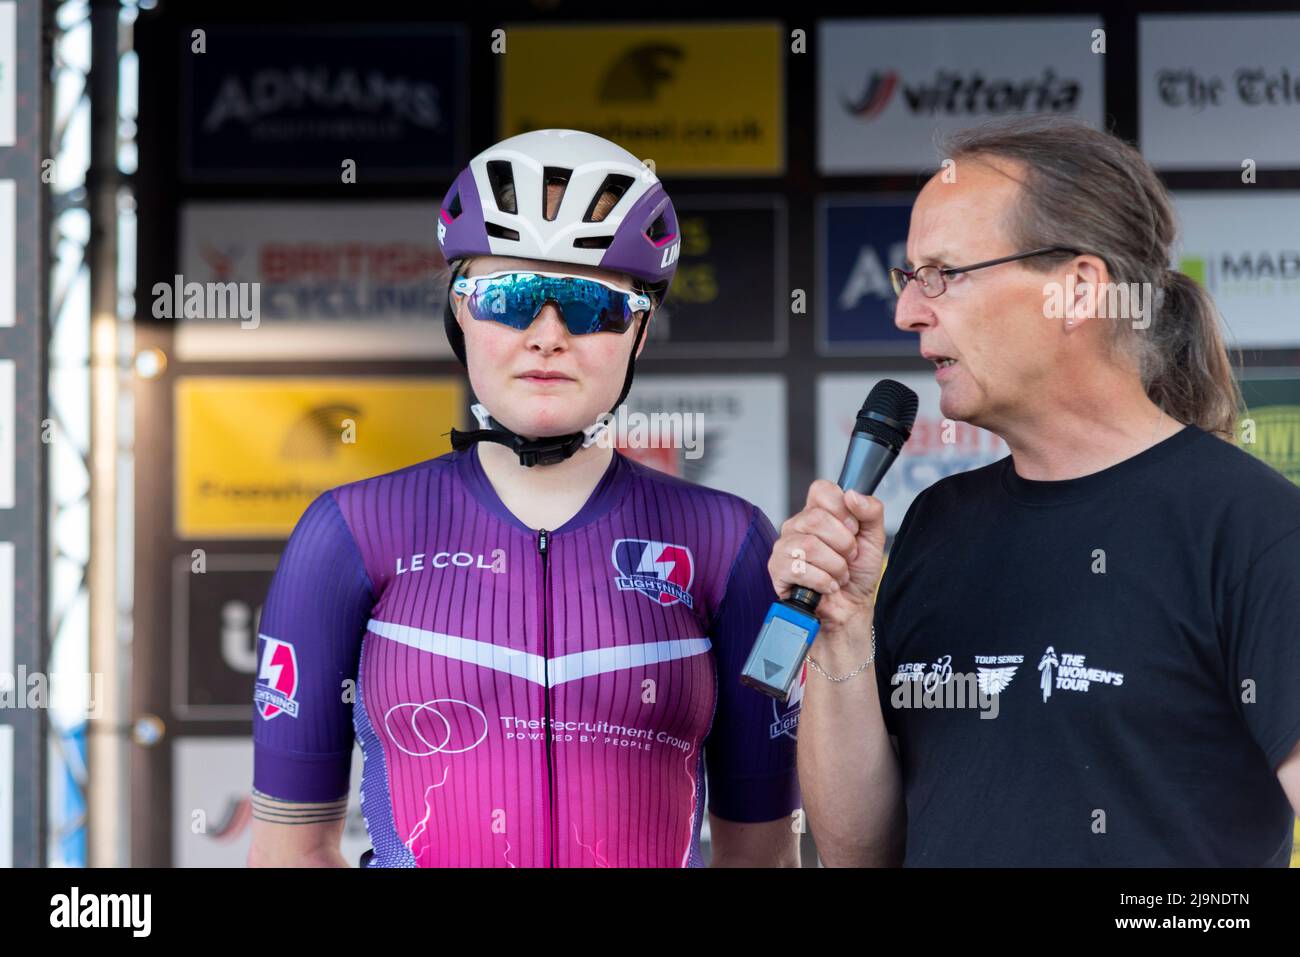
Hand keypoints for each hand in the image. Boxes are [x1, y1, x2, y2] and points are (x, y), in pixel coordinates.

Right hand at [768, 480, 885, 633]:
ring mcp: (784, 547)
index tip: (853, 528)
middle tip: (848, 557)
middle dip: (844, 544)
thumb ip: (871, 511)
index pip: (821, 490)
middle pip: (816, 519)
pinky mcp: (778, 570)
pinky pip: (800, 569)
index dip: (842, 509)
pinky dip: (824, 582)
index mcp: (818, 512)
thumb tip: (852, 495)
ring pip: (810, 546)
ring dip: (836, 566)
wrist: (850, 609)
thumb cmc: (857, 574)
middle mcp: (797, 525)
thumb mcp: (873, 539)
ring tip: (839, 575)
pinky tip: (827, 586)